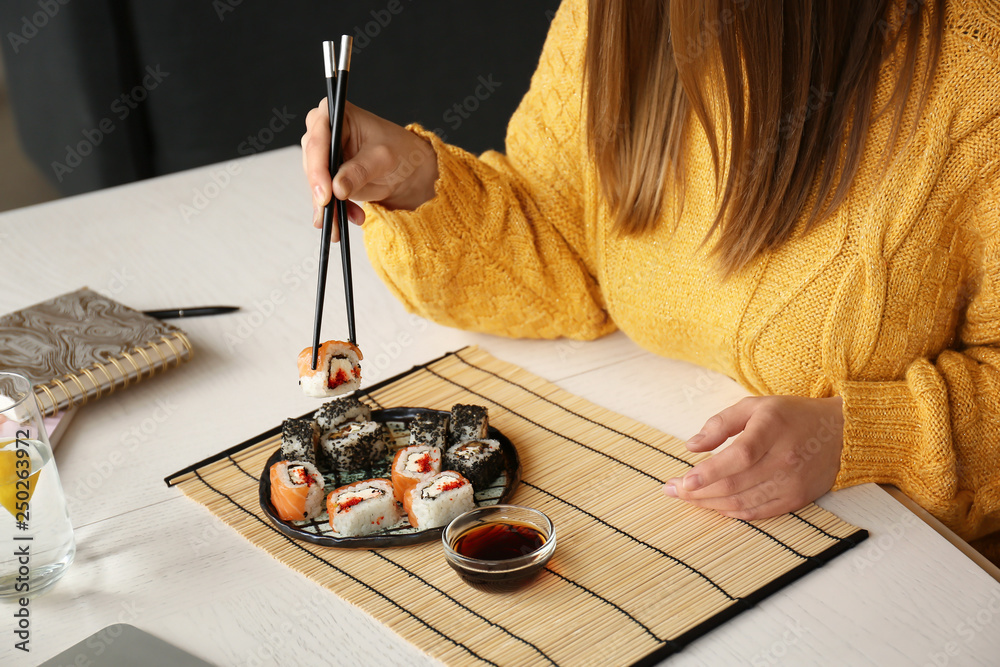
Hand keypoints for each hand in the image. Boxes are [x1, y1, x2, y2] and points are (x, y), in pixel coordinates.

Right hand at [301, 99, 438, 238]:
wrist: (407, 166)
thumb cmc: (398, 150)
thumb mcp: (383, 158)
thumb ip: (359, 171)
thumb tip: (337, 188)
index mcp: (336, 114)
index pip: (319, 140)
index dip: (317, 168)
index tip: (325, 194)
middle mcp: (324, 130)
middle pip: (312, 163)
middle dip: (320, 192)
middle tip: (328, 212)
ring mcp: (324, 154)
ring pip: (315, 183)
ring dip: (328, 207)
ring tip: (340, 226)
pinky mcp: (327, 174)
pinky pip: (325, 195)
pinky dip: (335, 211)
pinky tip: (350, 219)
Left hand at [662, 396, 843, 519]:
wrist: (841, 433)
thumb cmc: (791, 416)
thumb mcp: (755, 406)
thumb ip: (720, 423)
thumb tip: (691, 446)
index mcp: (773, 428)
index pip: (738, 456)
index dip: (709, 472)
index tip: (683, 481)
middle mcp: (785, 458)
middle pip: (736, 483)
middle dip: (699, 491)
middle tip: (672, 490)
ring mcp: (793, 482)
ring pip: (743, 502)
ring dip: (710, 504)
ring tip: (687, 498)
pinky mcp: (798, 498)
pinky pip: (758, 512)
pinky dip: (732, 512)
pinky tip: (714, 505)